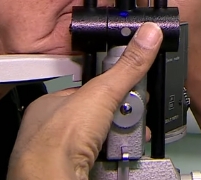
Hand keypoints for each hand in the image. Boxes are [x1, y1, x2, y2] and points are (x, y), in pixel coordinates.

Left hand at [7, 23, 162, 179]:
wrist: (53, 179)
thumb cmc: (57, 139)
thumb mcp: (103, 92)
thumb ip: (128, 65)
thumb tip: (148, 35)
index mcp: (52, 103)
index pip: (90, 89)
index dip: (114, 89)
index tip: (133, 90)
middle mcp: (53, 128)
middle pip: (98, 114)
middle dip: (121, 116)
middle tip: (133, 117)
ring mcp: (62, 152)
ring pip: (100, 138)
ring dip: (119, 137)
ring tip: (128, 138)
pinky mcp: (74, 170)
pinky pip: (101, 159)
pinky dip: (114, 157)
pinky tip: (120, 154)